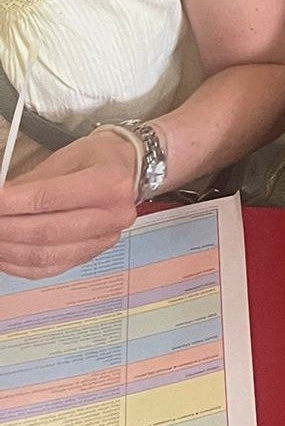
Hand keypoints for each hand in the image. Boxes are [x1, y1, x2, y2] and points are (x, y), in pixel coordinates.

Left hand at [0, 129, 140, 278]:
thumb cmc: (100, 158)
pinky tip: (5, 254)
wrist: (130, 170)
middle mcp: (113, 216)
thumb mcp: (67, 157)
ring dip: (9, 250)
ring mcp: (104, 240)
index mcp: (110, 183)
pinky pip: (48, 269)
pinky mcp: (91, 255)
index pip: (52, 198)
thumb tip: (0, 200)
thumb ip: (32, 182)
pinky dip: (19, 265)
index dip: (14, 203)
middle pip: (47, 232)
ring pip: (45, 256)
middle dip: (7, 228)